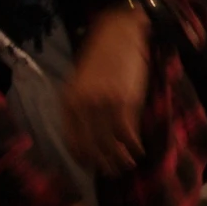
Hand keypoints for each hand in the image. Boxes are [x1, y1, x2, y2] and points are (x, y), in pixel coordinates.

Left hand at [61, 9, 150, 176]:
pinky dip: (134, 146)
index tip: (91, 165)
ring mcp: (104, 106)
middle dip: (102, 164)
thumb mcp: (80, 82)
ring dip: (119, 159)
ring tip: (126, 165)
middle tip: (111, 171)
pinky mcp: (125, 102)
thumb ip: (80, 107)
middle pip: (91, 147)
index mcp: (69, 102)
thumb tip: (87, 135)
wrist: (119, 34)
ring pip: (110, 145)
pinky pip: (128, 134)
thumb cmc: (100, 58)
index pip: (72, 141)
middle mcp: (83, 106)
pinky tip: (138, 150)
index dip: (82, 158)